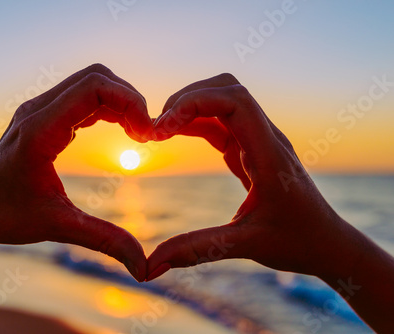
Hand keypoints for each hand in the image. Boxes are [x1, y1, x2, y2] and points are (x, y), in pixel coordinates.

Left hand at [0, 64, 152, 281]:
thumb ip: (104, 240)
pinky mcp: (44, 116)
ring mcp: (40, 109)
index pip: (93, 88)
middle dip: (130, 99)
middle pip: (96, 77)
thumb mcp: (58, 227)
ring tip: (139, 133)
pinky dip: (108, 107)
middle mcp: (38, 110)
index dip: (130, 103)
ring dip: (121, 102)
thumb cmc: (5, 215)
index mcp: (40, 131)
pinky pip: (83, 97)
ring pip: (91, 83)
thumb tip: (143, 266)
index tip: (146, 135)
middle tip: (146, 134)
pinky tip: (122, 131)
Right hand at [147, 73, 364, 280]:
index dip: (195, 103)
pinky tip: (173, 136)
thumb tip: (151, 266)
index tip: (163, 128)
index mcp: (270, 155)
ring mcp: (259, 142)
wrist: (327, 242)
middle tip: (156, 128)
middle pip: (227, 89)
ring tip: (158, 132)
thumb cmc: (297, 242)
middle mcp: (266, 139)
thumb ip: (198, 249)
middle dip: (187, 99)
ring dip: (189, 108)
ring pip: (222, 102)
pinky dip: (194, 122)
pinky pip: (220, 124)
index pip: (235, 102)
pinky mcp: (250, 150)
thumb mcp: (246, 246)